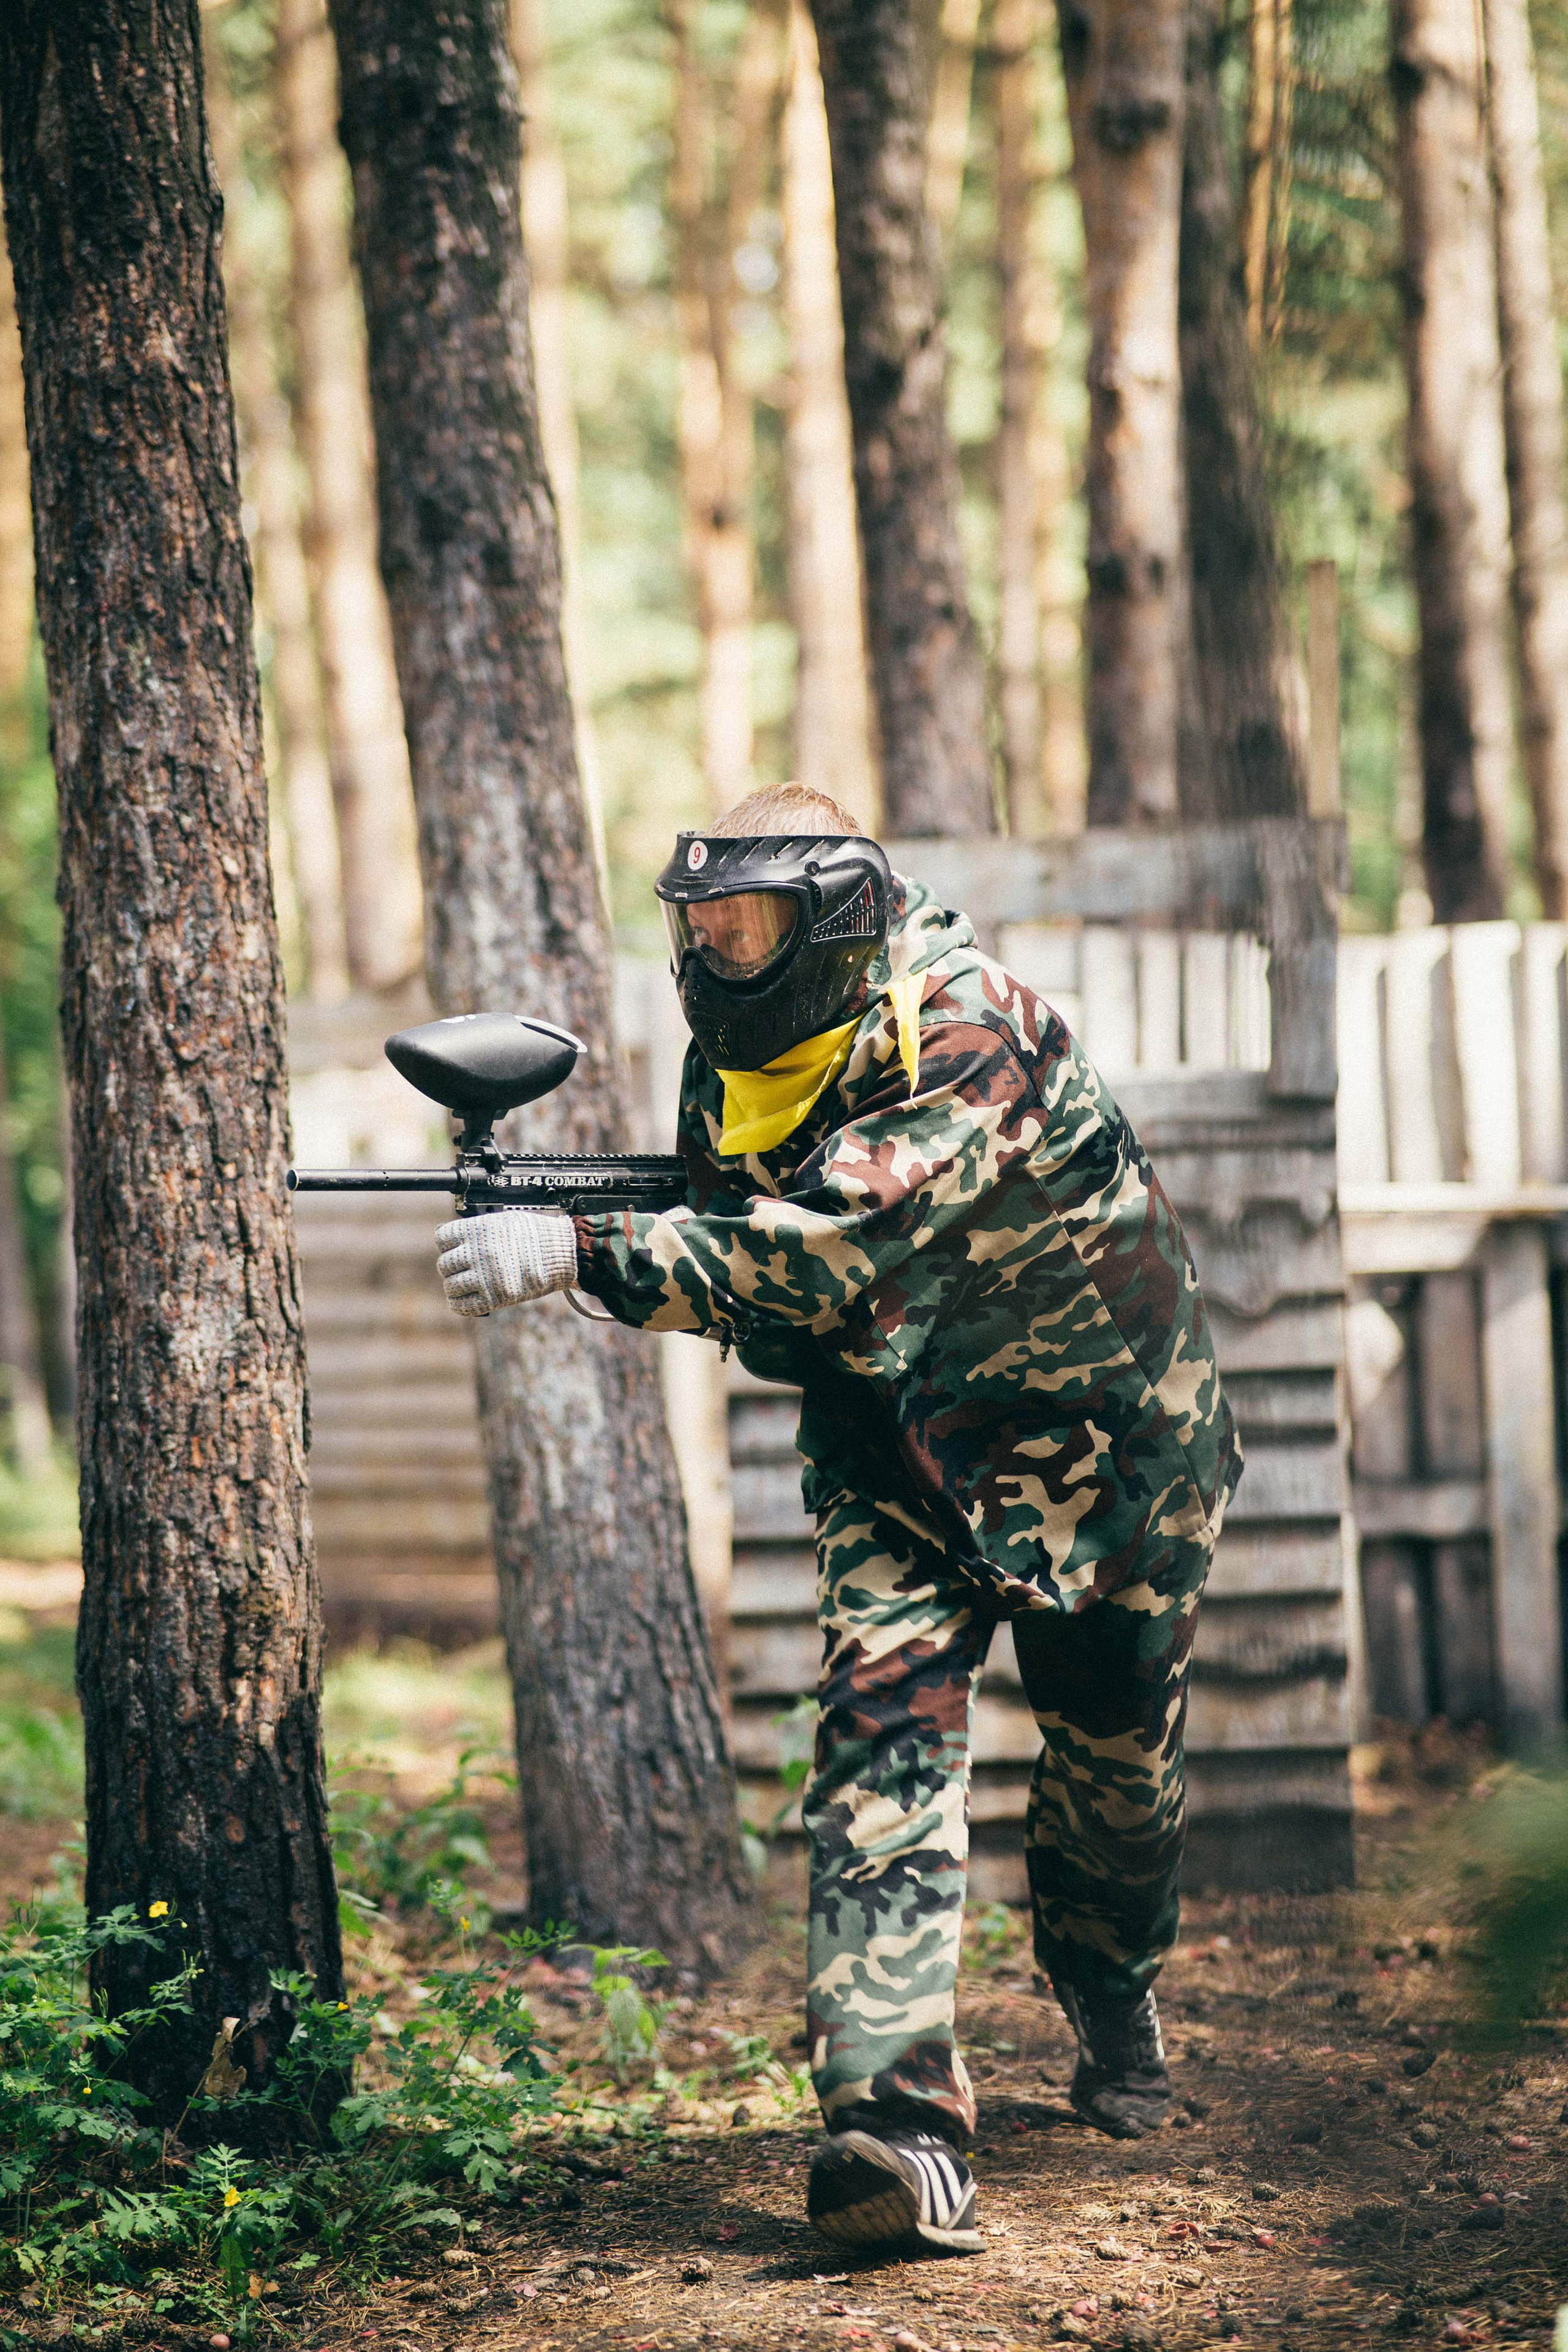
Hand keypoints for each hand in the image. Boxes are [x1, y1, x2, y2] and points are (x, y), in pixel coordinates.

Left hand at [435, 1210, 577, 1316]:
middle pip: (445, 1264)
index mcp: (479, 1230)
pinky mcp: (496, 1297)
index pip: (443, 1238)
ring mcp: (486, 1277)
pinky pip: (463, 1306)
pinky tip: (462, 1299)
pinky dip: (459, 1304)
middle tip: (460, 1268)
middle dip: (451, 1267)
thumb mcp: (502, 1221)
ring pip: (451, 1286)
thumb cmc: (534, 1235)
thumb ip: (477, 1230)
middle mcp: (479, 1253)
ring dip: (454, 1286)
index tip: (453, 1247)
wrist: (562, 1253)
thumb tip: (452, 1240)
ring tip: (462, 1284)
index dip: (447, 1244)